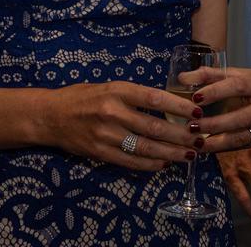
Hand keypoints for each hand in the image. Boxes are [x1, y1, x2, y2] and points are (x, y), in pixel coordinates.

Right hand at [38, 82, 201, 170]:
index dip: (179, 107)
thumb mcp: (109, 87)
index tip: (197, 112)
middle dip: (181, 135)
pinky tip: (164, 164)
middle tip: (200, 139)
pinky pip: (131, 162)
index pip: (155, 98)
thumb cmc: (82, 97)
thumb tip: (167, 104)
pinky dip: (150, 164)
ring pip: (146, 148)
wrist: (50, 116)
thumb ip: (134, 95)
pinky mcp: (101, 153)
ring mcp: (106, 135)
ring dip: (171, 153)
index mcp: (117, 90)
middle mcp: (113, 112)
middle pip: (155, 128)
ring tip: (189, 155)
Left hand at [192, 67, 250, 150]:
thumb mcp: (241, 73)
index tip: (195, 98)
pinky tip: (212, 148)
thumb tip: (182, 78)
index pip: (237, 86)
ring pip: (244, 136)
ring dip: (218, 143)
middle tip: (191, 127)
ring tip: (197, 143)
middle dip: (214, 125)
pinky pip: (248, 145)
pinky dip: (229, 148)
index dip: (216, 92)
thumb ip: (212, 75)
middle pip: (240, 117)